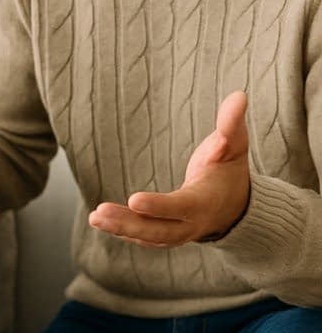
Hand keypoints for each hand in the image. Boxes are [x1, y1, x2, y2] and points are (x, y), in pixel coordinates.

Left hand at [88, 90, 250, 246]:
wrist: (236, 205)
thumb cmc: (229, 170)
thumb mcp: (234, 145)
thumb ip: (231, 123)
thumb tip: (238, 95)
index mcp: (205, 203)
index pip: (180, 206)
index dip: (159, 206)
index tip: (133, 200)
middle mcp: (192, 224)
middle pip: (160, 231)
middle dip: (130, 224)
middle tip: (99, 213)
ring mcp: (179, 233)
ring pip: (148, 236)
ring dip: (120, 228)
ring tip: (94, 217)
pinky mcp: (166, 234)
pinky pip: (143, 237)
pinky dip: (123, 231)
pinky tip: (99, 221)